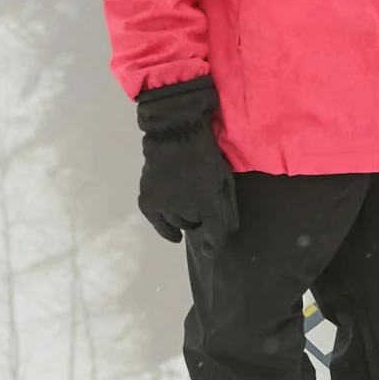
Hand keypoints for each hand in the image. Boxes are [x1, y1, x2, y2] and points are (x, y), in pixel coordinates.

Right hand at [135, 75, 238, 253]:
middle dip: (198, 218)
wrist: (175, 131)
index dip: (213, 246)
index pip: (214, 237)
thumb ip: (228, 206)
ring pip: (176, 223)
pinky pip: (155, 221)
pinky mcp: (148, 200)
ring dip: (181, 217)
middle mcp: (186, 211)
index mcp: (209, 204)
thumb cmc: (205, 152)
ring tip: (185, 204)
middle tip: (198, 202)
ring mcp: (165, 206)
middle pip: (194, 226)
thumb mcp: (225, 177)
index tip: (209, 249)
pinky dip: (163, 227)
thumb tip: (231, 230)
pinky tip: (171, 232)